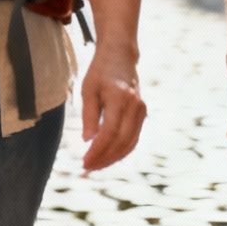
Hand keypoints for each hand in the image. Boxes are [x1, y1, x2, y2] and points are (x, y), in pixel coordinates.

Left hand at [80, 43, 145, 172]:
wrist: (120, 55)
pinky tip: (107, 157)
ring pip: (130, 143)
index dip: (97, 151)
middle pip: (121, 142)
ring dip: (113, 158)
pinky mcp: (142, 114)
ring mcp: (141, 110)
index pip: (110, 133)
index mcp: (120, 98)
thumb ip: (89, 116)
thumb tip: (88, 141)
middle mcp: (135, 106)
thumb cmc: (100, 71)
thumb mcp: (88, 90)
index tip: (84, 162)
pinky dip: (121, 150)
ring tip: (95, 166)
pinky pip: (133, 138)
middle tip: (87, 169)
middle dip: (104, 158)